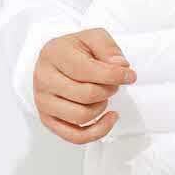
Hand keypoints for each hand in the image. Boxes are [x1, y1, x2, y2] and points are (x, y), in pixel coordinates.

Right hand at [32, 27, 137, 142]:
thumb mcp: (93, 37)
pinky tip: (109, 117)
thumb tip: (120, 66)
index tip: (130, 75)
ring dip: (102, 107)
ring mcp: (43, 102)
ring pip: (82, 116)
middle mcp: (44, 79)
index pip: (86, 70)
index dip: (113, 75)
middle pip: (86, 95)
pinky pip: (75, 136)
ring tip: (105, 94)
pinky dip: (98, 131)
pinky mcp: (48, 120)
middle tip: (115, 83)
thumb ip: (108, 48)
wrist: (56, 59)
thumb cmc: (75, 49)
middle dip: (109, 89)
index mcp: (53, 54)